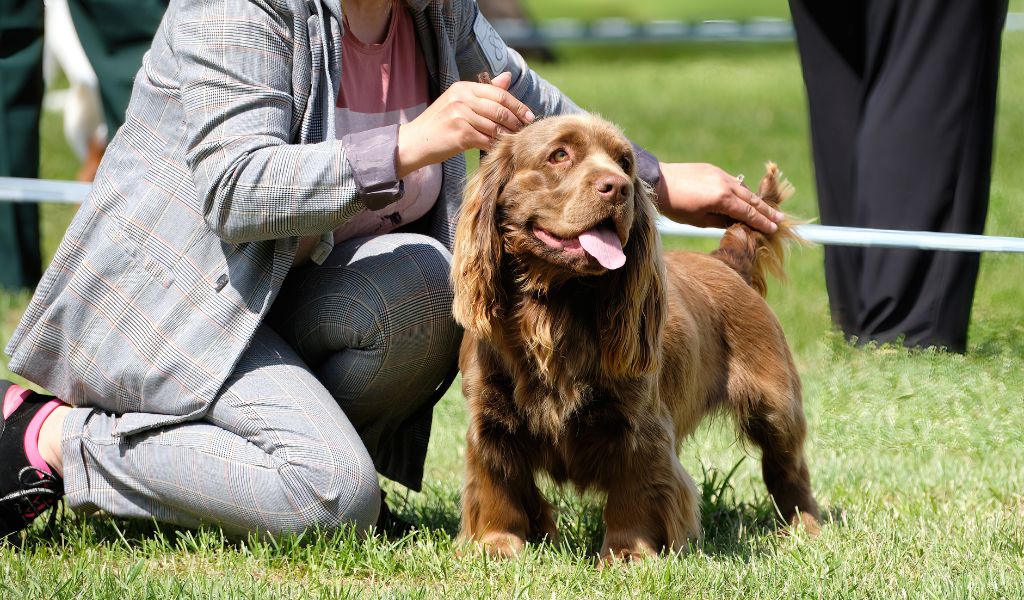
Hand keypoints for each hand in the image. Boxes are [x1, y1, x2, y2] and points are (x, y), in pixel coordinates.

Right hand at [397, 72, 534, 177]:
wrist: (414, 142)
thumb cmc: (439, 124)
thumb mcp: (459, 102)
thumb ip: (484, 92)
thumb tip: (507, 77)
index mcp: (463, 88)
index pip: (498, 93)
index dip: (517, 105)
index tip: (529, 116)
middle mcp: (462, 98)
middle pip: (500, 109)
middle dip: (517, 121)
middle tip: (526, 130)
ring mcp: (460, 116)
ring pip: (495, 126)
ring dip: (509, 135)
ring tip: (516, 141)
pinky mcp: (460, 134)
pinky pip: (487, 140)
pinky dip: (497, 146)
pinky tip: (502, 149)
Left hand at [655, 162, 783, 232]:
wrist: (657, 181)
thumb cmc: (674, 206)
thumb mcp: (698, 220)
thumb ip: (720, 221)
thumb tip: (736, 222)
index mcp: (722, 199)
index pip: (748, 213)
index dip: (761, 222)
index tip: (773, 229)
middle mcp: (725, 184)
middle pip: (751, 199)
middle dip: (766, 210)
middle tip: (780, 219)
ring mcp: (720, 174)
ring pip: (743, 189)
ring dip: (755, 200)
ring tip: (767, 209)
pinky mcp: (713, 169)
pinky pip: (733, 182)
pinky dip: (741, 191)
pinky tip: (745, 198)